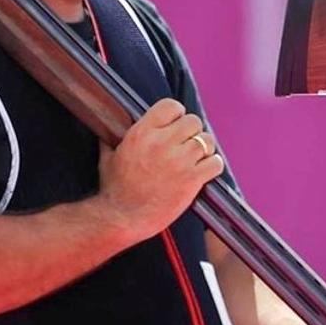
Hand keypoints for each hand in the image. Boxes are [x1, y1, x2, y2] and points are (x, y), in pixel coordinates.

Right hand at [97, 98, 223, 240]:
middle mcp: (162, 143)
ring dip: (204, 148)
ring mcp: (179, 161)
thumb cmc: (114, 189)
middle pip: (193, 121)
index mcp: (141, 133)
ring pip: (207, 140)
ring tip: (196, 158)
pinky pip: (216, 162)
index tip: (176, 124)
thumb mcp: (109, 156)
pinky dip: (213, 165)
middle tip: (187, 144)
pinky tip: (204, 170)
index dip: (177, 114)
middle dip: (192, 132)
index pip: (171, 106)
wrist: (121, 218)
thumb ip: (114, 137)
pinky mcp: (192, 179)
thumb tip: (111, 124)